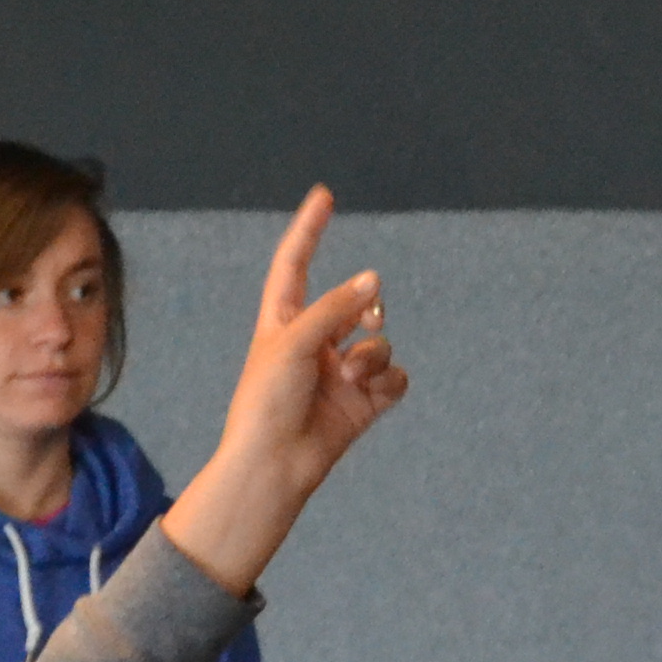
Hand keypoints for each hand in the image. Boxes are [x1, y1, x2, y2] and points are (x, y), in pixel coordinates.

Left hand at [159, 188, 409, 595]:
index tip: (323, 196)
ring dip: (372, 355)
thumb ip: (335, 307)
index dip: (309, 230)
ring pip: (379, 341)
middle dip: (363, 308)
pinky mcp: (364, 403)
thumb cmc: (266, 402)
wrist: (274, 465)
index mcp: (282, 321)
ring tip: (350, 378)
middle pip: (353, 302)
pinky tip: (371, 393)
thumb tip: (374, 281)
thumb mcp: (293, 341)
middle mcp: (313, 342)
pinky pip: (395, 377)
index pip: (296, 263)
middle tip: (361, 322)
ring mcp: (340, 373)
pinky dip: (388, 381)